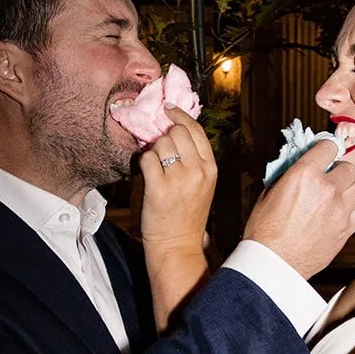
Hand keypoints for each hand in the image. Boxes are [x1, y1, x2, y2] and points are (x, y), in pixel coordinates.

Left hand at [139, 107, 216, 255]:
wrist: (178, 245)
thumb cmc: (187, 214)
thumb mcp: (202, 184)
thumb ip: (194, 158)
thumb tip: (175, 129)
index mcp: (211, 168)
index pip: (196, 130)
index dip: (180, 116)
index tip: (168, 109)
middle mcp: (198, 171)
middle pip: (177, 133)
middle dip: (164, 137)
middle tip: (160, 151)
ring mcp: (179, 179)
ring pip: (161, 144)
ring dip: (153, 152)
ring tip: (156, 170)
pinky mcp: (159, 188)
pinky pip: (147, 159)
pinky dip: (144, 164)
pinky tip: (148, 176)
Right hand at [242, 145, 354, 279]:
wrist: (273, 264)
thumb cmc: (265, 232)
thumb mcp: (268, 194)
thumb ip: (288, 176)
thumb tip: (298, 166)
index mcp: (304, 174)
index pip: (329, 146)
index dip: (326, 150)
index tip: (325, 155)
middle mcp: (326, 189)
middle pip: (349, 167)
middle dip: (339, 172)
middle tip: (330, 180)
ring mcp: (339, 210)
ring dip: (350, 191)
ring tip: (337, 199)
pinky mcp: (346, 229)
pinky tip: (342, 215)